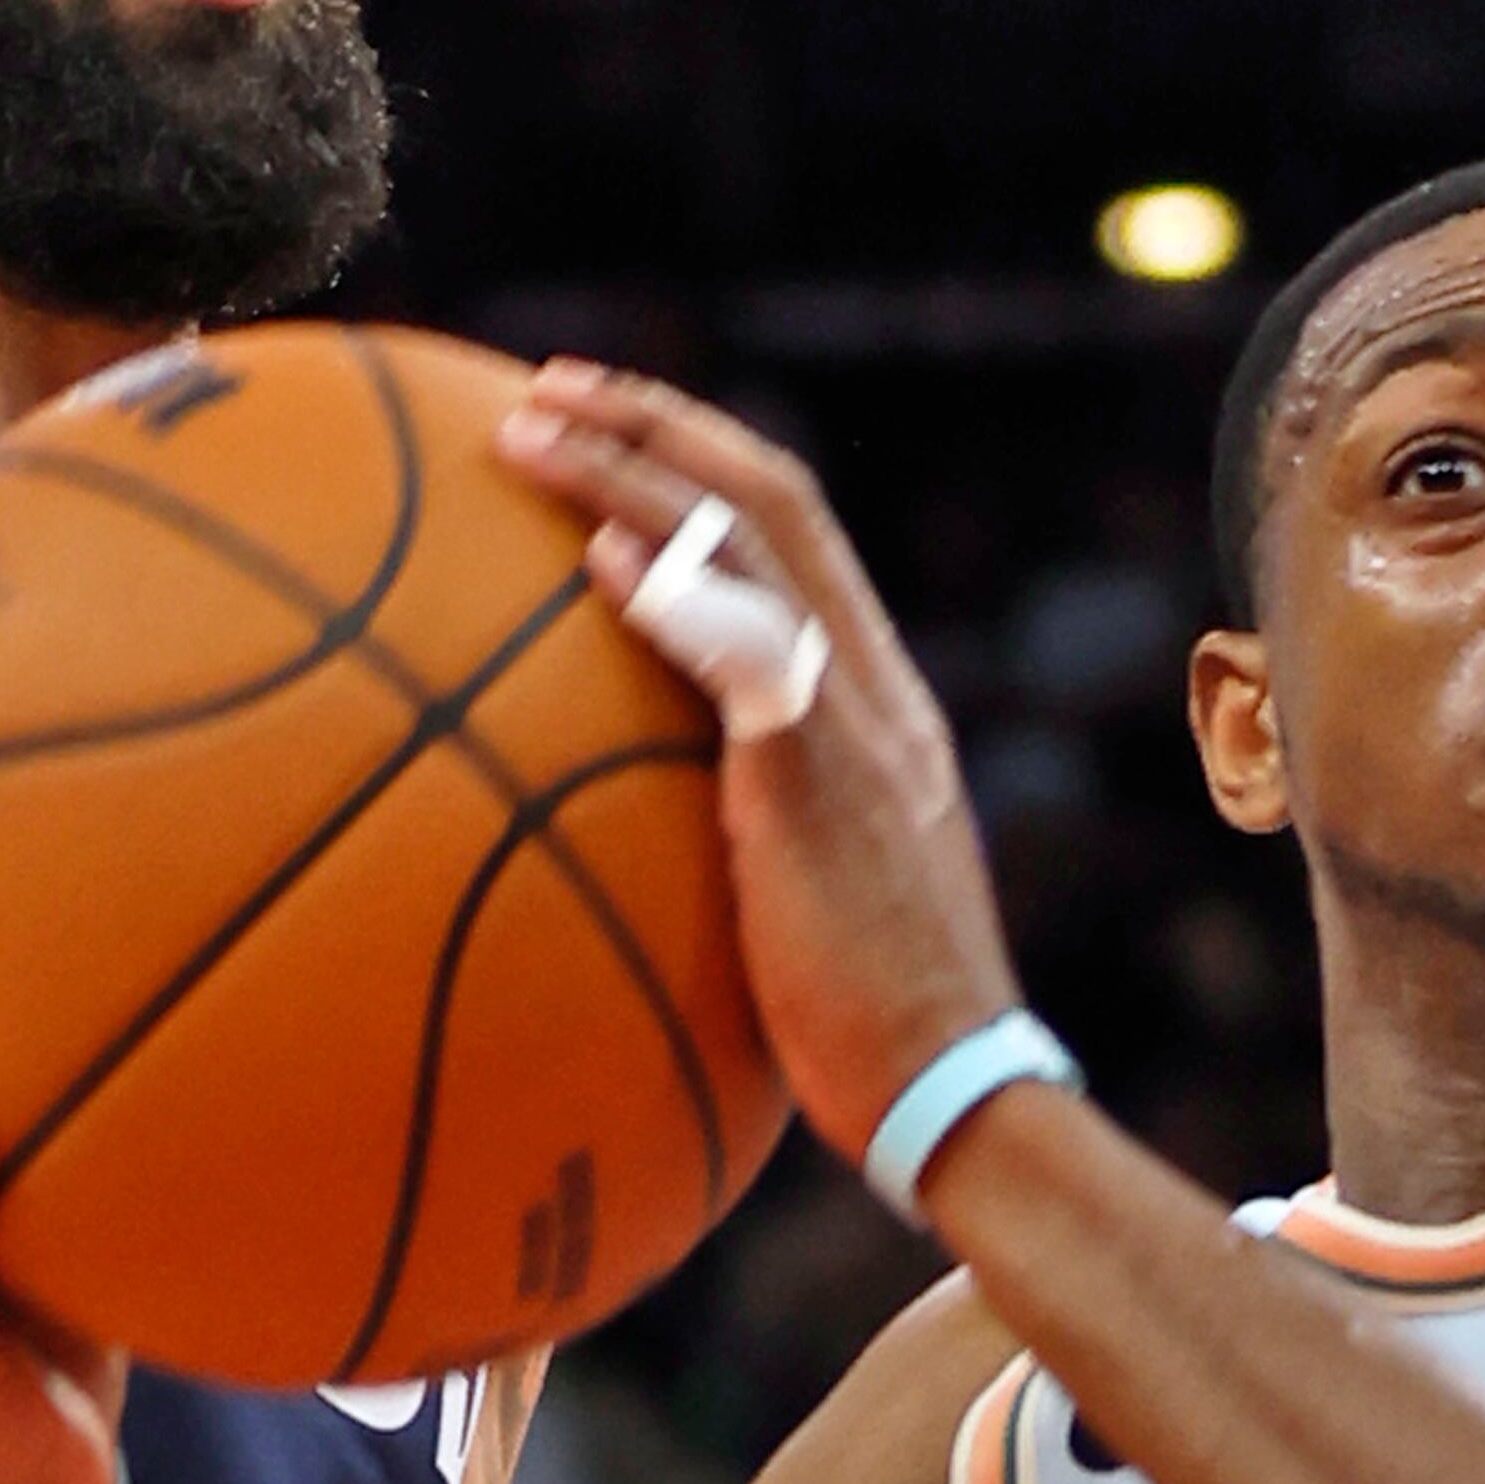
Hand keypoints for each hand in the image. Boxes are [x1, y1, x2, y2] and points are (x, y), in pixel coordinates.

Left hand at [496, 365, 1023, 1156]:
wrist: (957, 1097)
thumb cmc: (866, 1037)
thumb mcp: (801, 906)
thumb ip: (743, 840)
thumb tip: (625, 845)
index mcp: (873, 710)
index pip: (796, 538)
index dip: (699, 462)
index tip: (599, 426)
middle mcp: (876, 691)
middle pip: (775, 498)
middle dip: (656, 422)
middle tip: (543, 386)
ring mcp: (859, 728)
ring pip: (758, 544)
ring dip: (636, 470)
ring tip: (527, 429)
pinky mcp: (828, 786)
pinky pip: (751, 658)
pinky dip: (674, 594)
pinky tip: (593, 561)